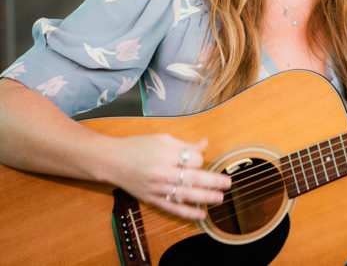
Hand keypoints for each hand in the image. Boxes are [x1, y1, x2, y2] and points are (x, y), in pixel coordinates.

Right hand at [107, 134, 230, 220]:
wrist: (111, 160)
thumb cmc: (137, 146)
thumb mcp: (163, 139)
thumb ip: (185, 144)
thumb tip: (206, 144)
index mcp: (166, 154)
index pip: (194, 160)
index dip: (201, 160)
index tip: (200, 159)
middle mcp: (162, 172)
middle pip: (193, 178)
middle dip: (213, 182)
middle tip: (228, 184)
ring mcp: (156, 188)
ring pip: (185, 195)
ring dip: (205, 198)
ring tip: (220, 199)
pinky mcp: (152, 199)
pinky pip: (172, 207)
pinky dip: (187, 213)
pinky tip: (200, 215)